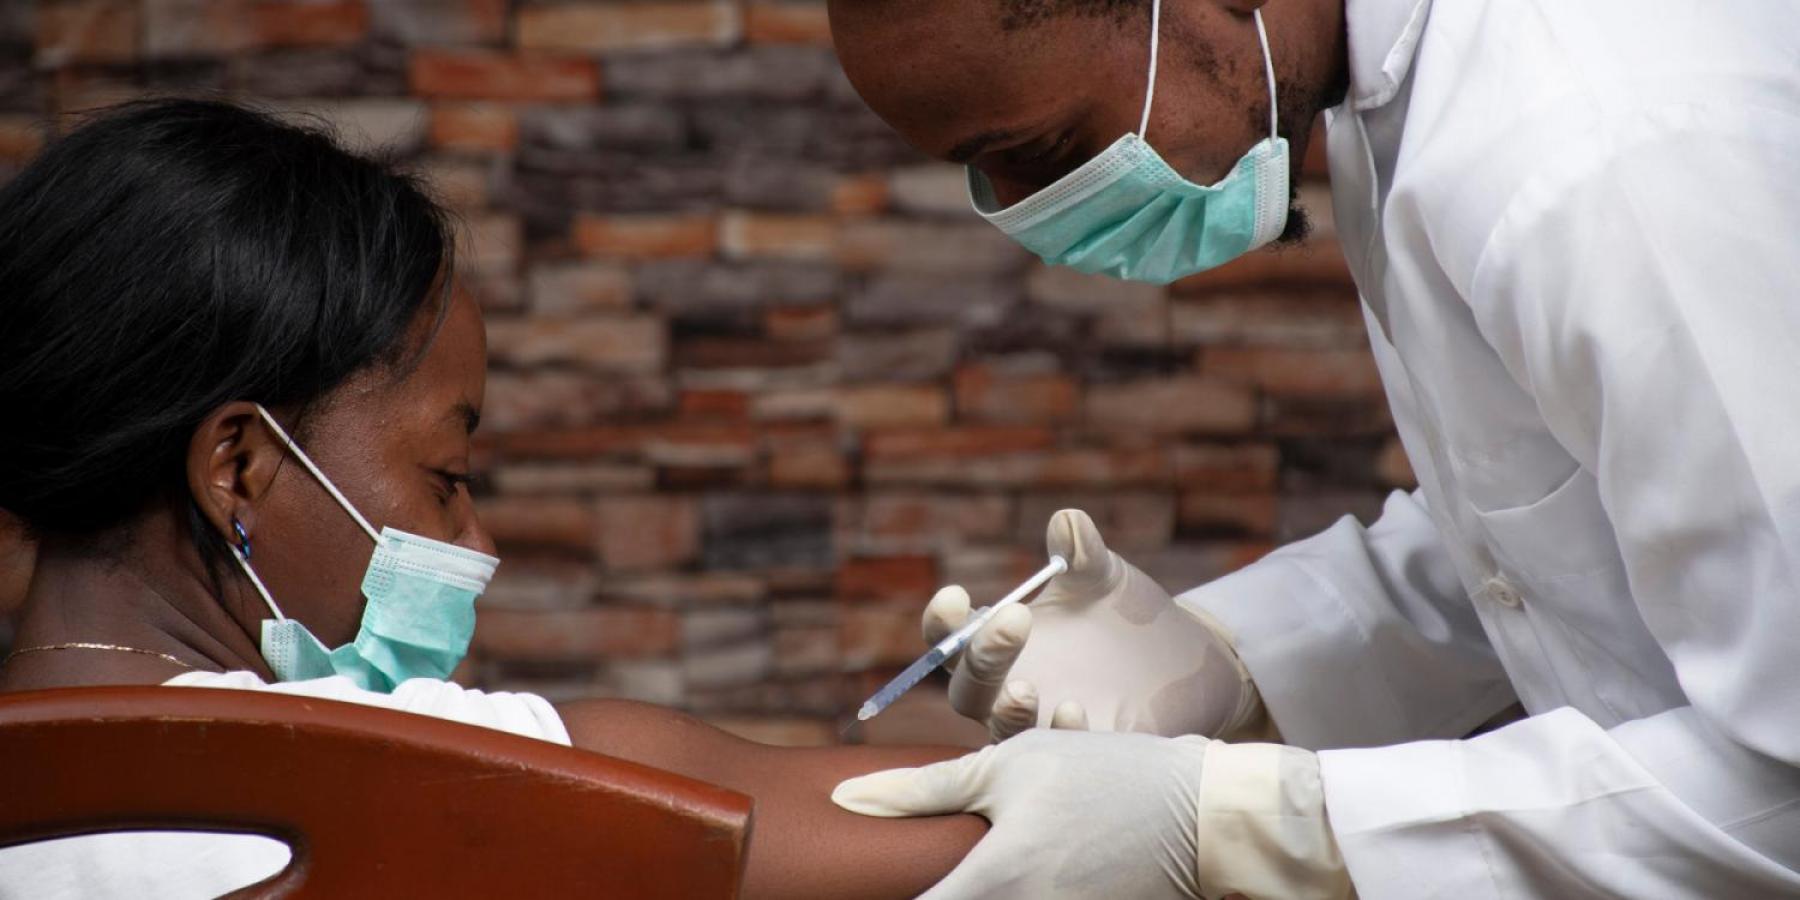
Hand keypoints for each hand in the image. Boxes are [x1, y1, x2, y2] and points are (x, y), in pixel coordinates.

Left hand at [834, 728, 1209, 898]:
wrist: (1204, 814)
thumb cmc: (1103, 777)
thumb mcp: (1008, 767)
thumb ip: (923, 792)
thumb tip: (848, 800)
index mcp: (990, 886)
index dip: (885, 897)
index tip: (862, 884)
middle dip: (935, 889)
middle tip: (927, 867)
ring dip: (977, 889)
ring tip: (987, 858)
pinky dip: (1015, 894)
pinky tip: (1024, 867)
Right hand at [931, 509, 1260, 740]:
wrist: (1186, 659)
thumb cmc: (1126, 614)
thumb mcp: (1104, 577)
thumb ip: (1081, 553)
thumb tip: (1068, 524)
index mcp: (997, 643)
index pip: (949, 639)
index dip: (942, 622)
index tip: (956, 595)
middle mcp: (1006, 689)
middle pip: (968, 688)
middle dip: (982, 656)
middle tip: (1015, 618)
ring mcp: (1041, 726)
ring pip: (1001, 731)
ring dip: (1007, 712)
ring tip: (1024, 689)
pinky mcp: (1083, 754)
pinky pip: (1060, 757)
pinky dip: (1062, 737)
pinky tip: (1073, 712)